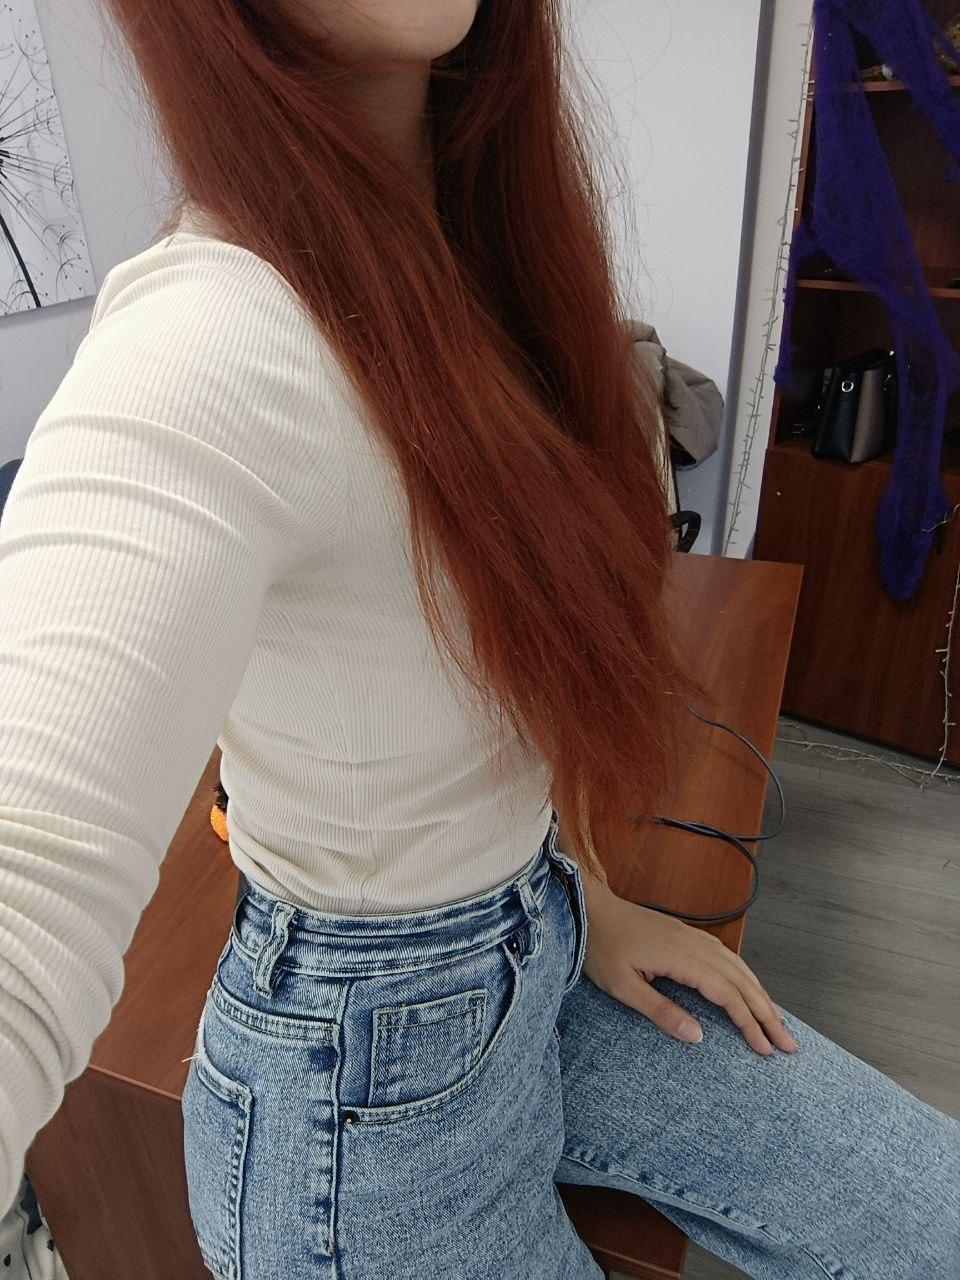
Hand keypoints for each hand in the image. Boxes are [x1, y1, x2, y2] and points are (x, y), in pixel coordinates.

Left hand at [579, 873, 797, 1055]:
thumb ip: (660, 1010)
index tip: (766, 1049)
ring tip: (778, 1023)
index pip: (728, 995)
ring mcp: (694, 938)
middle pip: (743, 982)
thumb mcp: (623, 986)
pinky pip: (728, 958)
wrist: (592, 909)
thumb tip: (697, 1036)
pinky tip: (751, 989)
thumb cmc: (603, 948)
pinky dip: (746, 978)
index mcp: (683, 958)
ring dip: (762, 996)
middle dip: (768, 1014)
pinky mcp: (688, 935)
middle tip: (789, 1044)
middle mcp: (696, 945)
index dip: (749, 1023)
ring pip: (739, 968)